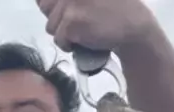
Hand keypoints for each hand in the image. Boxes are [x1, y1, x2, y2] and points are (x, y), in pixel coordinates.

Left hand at [35, 0, 156, 53]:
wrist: (133, 27)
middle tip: (78, 22)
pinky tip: (85, 40)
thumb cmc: (112, 10)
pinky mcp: (72, 21)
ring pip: (51, 25)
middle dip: (59, 19)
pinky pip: (59, 39)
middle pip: (45, 8)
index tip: (69, 14)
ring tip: (84, 31)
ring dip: (65, 33)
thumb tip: (40, 2)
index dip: (54, 6)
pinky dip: (70, 45)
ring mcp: (70, 1)